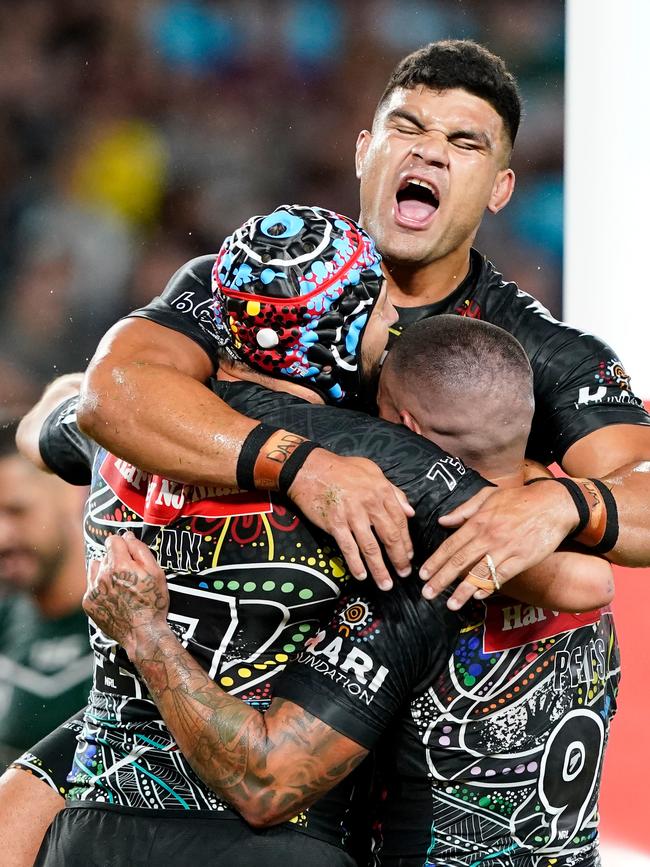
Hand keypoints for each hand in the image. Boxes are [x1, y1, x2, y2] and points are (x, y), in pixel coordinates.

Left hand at [83, 532, 169, 655]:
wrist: (142, 633)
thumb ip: (140, 549)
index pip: (113, 540)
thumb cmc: (152, 603)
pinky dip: (101, 588)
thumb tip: (128, 536)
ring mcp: (93, 590)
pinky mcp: (88, 603)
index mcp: (118, 564)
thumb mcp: (156, 572)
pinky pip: (91, 586)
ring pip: (95, 568)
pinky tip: (114, 596)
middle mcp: (101, 575)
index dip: (123, 544)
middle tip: (130, 574)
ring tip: (119, 584)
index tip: (129, 552)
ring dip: (105, 571)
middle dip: (116, 559)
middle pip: (105, 555)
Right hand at [288, 448, 414, 588]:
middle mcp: (369, 504)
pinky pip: (348, 547)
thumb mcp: (373, 472)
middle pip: (390, 536)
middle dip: (399, 559)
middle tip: (404, 573)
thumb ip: (393, 492)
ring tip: (386, 584)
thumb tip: (410, 512)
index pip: (400, 521)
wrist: (310, 469)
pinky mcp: (335, 523)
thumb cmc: (342, 469)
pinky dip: (355, 564)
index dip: (406, 541)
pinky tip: (361, 575)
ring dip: (379, 569)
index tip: (409, 555)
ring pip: (371, 547)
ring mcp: (352, 515)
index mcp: (381, 491)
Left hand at [419, 481, 578, 608]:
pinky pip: (502, 576)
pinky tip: (478, 596)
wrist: (553, 504)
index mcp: (478, 521)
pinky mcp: (523, 559)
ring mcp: (506, 549)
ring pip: (479, 572)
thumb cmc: (519, 499)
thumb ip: (464, 510)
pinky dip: (489, 586)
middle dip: (441, 579)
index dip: (435, 561)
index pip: (451, 545)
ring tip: (450, 604)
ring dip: (463, 590)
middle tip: (427, 593)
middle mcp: (488, 536)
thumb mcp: (488, 496)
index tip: (423, 574)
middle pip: (460, 561)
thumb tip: (443, 521)